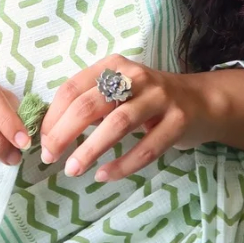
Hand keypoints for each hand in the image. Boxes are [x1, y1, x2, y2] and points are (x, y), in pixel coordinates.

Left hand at [38, 54, 222, 182]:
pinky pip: (147, 147)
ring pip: (118, 123)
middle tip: (50, 158)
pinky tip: (105, 176)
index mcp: (113, 66)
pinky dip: (123, 164)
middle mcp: (135, 76)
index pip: (72, 88)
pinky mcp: (178, 120)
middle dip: (65, 133)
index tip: (42, 142)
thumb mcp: (118, 91)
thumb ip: (88, 103)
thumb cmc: (147, 100)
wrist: (201, 102)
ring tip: (73, 170)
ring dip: (91, 149)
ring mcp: (159, 97)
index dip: (53, 117)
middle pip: (91, 104)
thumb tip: (50, 131)